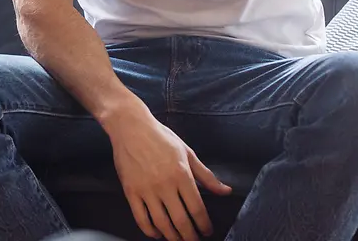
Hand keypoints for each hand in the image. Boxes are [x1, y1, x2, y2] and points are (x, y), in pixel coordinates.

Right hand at [105, 106, 230, 240]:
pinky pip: (141, 219)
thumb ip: (207, 176)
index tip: (207, 231)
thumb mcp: (188, 152)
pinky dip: (150, 231)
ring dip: (172, 237)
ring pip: (162, 224)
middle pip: (181, 221)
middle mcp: (165, 185)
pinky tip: (157, 233)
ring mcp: (146, 190)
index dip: (204, 225)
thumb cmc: (161, 137)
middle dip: (190, 236)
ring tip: (178, 240)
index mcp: (182, 174)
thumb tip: (226, 191)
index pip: (197, 209)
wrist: (131, 127)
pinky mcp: (131, 192)